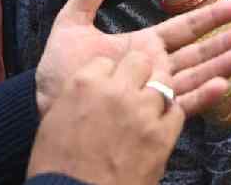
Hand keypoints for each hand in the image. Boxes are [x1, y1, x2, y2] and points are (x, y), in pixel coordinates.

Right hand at [27, 52, 182, 184]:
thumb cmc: (56, 168)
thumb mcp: (53, 123)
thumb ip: (77, 98)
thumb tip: (91, 92)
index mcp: (85, 84)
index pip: (106, 61)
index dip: (109, 73)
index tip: (109, 83)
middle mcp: (116, 91)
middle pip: (139, 61)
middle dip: (138, 72)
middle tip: (134, 89)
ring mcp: (142, 111)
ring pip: (163, 81)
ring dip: (156, 92)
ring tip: (148, 106)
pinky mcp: (162, 135)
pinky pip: (177, 110)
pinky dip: (170, 115)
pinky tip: (160, 124)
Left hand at [35, 0, 230, 117]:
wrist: (46, 112)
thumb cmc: (59, 74)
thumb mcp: (71, 25)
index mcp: (144, 46)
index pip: (185, 27)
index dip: (212, 16)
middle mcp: (157, 68)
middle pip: (199, 51)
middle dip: (227, 41)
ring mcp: (156, 92)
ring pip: (196, 76)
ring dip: (222, 65)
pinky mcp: (151, 117)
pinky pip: (180, 106)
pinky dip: (201, 97)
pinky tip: (220, 87)